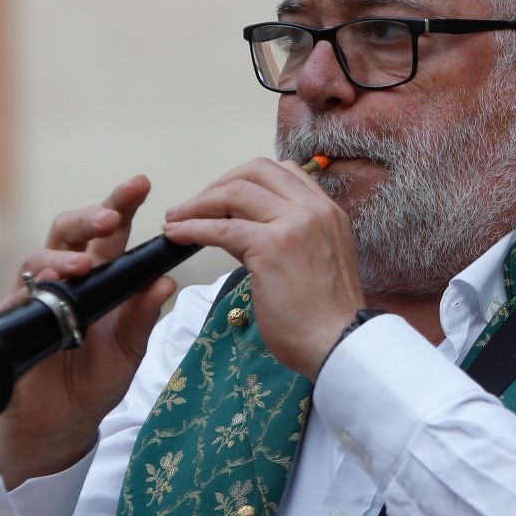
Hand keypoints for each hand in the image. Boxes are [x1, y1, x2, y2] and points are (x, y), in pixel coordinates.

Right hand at [0, 174, 176, 488]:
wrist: (62, 423)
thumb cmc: (96, 378)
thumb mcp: (130, 350)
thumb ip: (144, 317)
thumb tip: (166, 282)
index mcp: (99, 278)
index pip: (109, 234)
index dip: (122, 206)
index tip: (140, 184)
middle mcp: (64, 280)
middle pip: (70, 232)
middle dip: (90, 217)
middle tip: (113, 217)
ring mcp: (35, 299)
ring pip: (38, 258)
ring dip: (61, 258)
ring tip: (82, 267)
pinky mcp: (12, 325)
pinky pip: (15, 300)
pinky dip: (29, 293)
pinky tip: (43, 291)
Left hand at [162, 158, 365, 378]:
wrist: (338, 344)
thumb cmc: (325, 318)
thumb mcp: (312, 262)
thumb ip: (282, 238)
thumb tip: (236, 230)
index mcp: (328, 212)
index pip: (283, 172)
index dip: (246, 179)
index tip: (223, 199)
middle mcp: (315, 210)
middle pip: (257, 171)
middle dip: (220, 183)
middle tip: (196, 206)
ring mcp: (294, 224)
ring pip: (235, 192)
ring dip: (199, 203)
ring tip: (177, 218)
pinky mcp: (271, 246)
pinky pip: (221, 228)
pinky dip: (192, 227)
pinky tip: (176, 234)